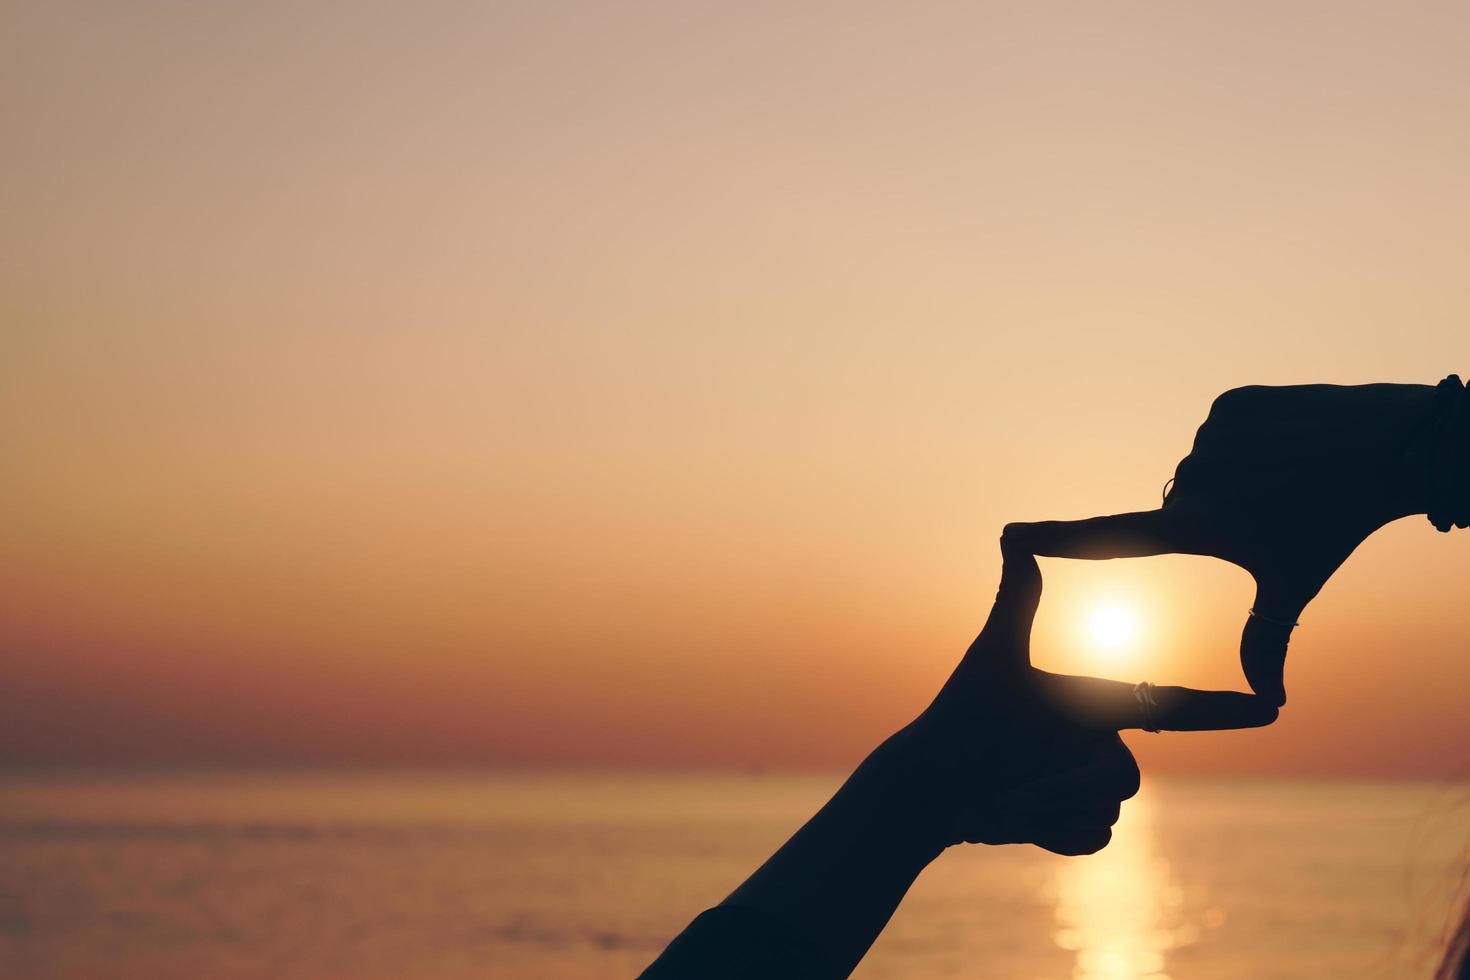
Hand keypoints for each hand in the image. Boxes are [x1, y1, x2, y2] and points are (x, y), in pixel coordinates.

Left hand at [905, 543, 1277, 854]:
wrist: (928, 780)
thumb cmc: (959, 713)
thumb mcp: (993, 656)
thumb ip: (1016, 599)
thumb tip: (1012, 533)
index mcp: (1094, 703)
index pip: (1170, 704)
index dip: (1222, 709)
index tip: (1271, 706)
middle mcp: (1100, 745)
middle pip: (1126, 778)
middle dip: (1067, 784)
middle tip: (1015, 782)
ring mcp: (1090, 791)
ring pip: (1108, 815)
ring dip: (1050, 809)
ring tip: (1007, 795)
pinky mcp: (1074, 828)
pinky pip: (1092, 843)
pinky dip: (1050, 836)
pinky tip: (1016, 819)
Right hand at [1003, 382, 1447, 705]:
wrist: (1391, 448)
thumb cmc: (1336, 526)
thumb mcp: (1296, 584)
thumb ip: (1267, 639)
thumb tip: (1271, 704)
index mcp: (1200, 528)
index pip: (1111, 539)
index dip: (1057, 539)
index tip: (1011, 533)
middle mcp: (1195, 481)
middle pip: (1178, 506)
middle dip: (1210, 514)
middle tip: (1268, 513)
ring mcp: (1211, 437)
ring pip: (1200, 468)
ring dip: (1230, 476)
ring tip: (1283, 479)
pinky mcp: (1229, 404)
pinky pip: (1220, 431)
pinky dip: (1244, 440)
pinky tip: (1284, 445)